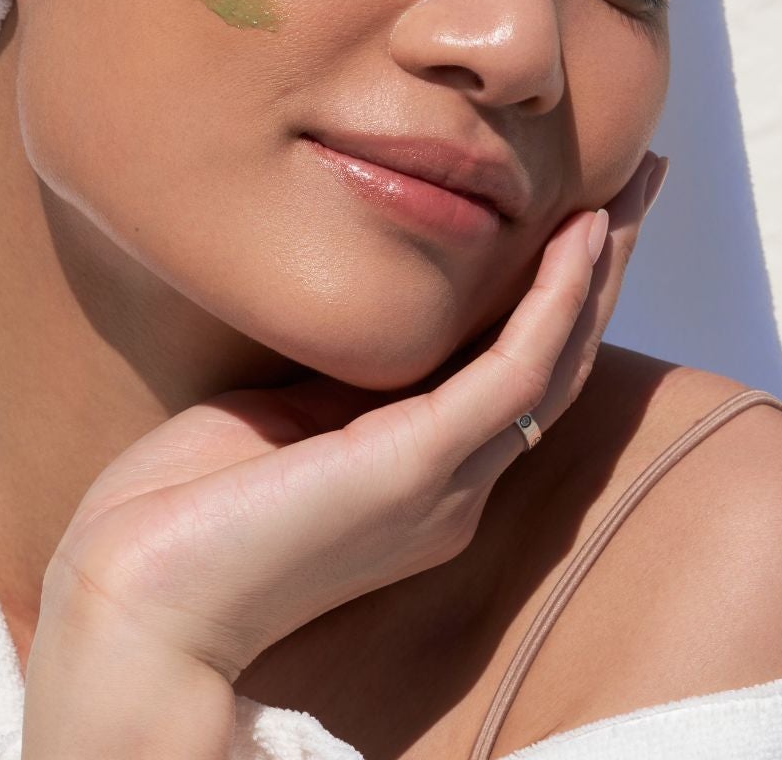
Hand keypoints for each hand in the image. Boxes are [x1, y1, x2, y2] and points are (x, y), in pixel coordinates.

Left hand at [36, 150, 669, 684]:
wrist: (136, 599)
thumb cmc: (184, 511)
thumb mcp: (280, 416)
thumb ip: (339, 376)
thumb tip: (364, 303)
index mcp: (421, 474)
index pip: (514, 367)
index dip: (557, 289)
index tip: (582, 209)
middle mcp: (454, 483)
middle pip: (558, 359)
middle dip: (604, 267)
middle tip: (645, 182)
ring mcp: (446, 480)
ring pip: (556, 361)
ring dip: (599, 271)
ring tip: (633, 192)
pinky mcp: (422, 466)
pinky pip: (515, 373)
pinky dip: (553, 302)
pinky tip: (576, 241)